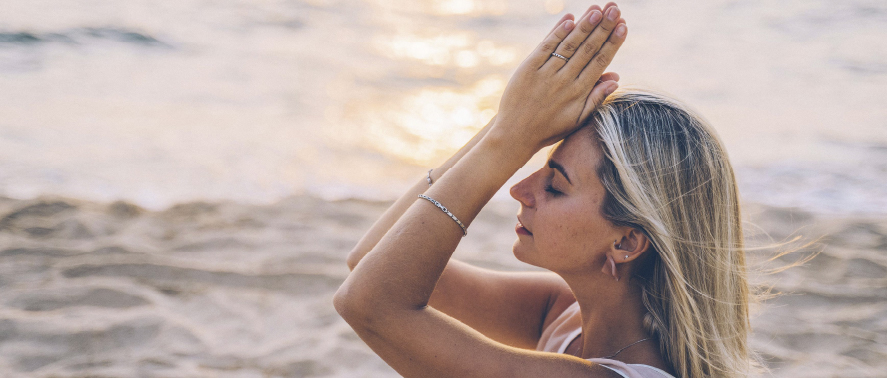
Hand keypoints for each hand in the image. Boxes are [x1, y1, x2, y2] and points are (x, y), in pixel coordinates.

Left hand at [491, 3, 626, 151]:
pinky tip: (569, 19)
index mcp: (579, 92)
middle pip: (587, 49)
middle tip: (615, 8)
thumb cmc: (549, 128)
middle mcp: (564, 81)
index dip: (612, 42)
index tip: (623, 25)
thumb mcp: (577, 119)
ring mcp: (546, 74)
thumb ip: (596, 98)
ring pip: (569, 45)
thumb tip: (616, 78)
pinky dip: (557, 33)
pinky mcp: (528, 69)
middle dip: (603, 27)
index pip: (600, 61)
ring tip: (597, 9)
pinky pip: (546, 47)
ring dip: (584, 26)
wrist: (515, 135)